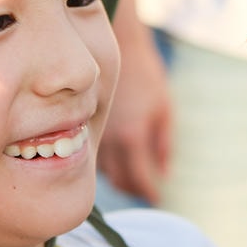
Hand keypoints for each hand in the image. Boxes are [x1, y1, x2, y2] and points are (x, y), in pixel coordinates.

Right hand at [96, 24, 171, 203]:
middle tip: (145, 191)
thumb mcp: (164, 108)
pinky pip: (92, 155)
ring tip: (132, 178)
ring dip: (117, 178)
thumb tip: (165, 173)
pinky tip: (116, 158)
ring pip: (102, 170)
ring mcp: (92, 133)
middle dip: (133, 190)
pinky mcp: (82, 125)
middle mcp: (109, 140)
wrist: (116, 47)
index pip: (139, 179)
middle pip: (118, 181)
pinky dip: (105, 162)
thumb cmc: (145, 75)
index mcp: (132, 137)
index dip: (148, 193)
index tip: (157, 199)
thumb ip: (164, 143)